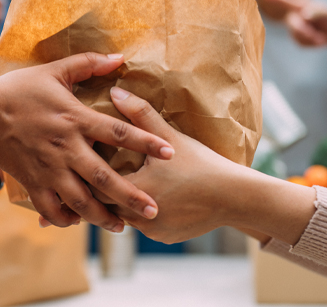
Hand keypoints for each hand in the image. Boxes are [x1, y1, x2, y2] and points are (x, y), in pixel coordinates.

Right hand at [0, 53, 172, 231]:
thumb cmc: (17, 90)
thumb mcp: (52, 71)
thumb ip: (87, 64)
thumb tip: (118, 57)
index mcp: (75, 119)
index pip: (118, 132)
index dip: (146, 142)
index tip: (169, 153)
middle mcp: (66, 148)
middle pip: (104, 177)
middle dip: (131, 196)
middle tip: (154, 210)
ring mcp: (49, 169)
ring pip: (81, 200)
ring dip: (103, 216)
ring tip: (122, 227)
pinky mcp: (34, 183)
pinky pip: (54, 208)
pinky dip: (68, 219)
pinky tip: (81, 222)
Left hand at [102, 87, 316, 244]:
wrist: (235, 196)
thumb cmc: (202, 164)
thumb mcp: (169, 137)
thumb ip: (140, 113)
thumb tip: (115, 90)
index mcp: (135, 189)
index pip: (95, 188)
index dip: (92, 176)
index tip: (91, 163)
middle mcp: (139, 216)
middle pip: (108, 206)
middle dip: (106, 191)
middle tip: (101, 175)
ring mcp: (153, 230)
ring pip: (127, 218)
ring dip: (126, 204)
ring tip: (126, 185)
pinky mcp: (166, 237)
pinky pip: (147, 227)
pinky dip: (146, 215)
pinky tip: (153, 198)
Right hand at [261, 0, 326, 46]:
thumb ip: (317, 12)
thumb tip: (304, 15)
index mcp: (299, 5)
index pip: (285, 1)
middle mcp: (294, 15)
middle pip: (293, 25)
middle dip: (306, 32)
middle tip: (320, 38)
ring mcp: (294, 28)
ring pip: (298, 36)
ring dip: (312, 39)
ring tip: (322, 37)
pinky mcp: (296, 39)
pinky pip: (301, 43)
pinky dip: (312, 44)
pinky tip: (318, 40)